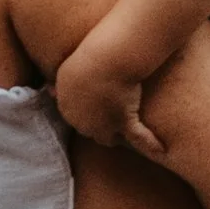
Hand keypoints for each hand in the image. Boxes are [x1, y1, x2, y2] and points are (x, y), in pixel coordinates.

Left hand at [53, 43, 165, 158]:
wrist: (106, 58)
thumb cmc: (86, 58)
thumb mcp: (65, 71)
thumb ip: (58, 86)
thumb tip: (49, 91)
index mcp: (66, 109)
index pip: (76, 121)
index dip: (87, 116)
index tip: (96, 109)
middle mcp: (81, 122)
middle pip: (91, 132)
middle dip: (99, 128)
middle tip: (110, 117)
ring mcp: (102, 125)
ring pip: (109, 139)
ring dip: (117, 136)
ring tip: (125, 135)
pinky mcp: (124, 122)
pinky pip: (139, 138)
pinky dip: (150, 144)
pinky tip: (161, 150)